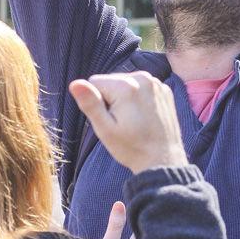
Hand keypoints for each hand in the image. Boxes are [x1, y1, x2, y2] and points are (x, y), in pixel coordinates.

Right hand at [69, 72, 187, 173]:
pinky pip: (141, 87)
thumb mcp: (105, 129)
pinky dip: (139, 98)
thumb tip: (75, 83)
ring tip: (133, 120)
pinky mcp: (165, 89)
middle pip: (110, 81)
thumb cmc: (132, 148)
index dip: (97, 103)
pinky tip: (144, 117)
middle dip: (111, 99)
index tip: (110, 120)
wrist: (163, 160)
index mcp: (125, 86)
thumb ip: (90, 103)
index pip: (94, 82)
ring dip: (124, 98)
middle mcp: (143, 77)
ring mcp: (156, 83)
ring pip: (125, 83)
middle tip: (122, 122)